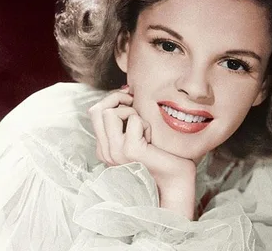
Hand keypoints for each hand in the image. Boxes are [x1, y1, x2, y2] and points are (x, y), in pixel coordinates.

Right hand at [88, 86, 196, 218]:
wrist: (176, 181)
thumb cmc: (162, 155)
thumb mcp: (138, 134)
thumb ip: (126, 118)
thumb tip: (125, 90)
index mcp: (105, 148)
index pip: (95, 112)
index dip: (114, 101)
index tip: (131, 102)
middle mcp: (106, 152)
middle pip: (97, 110)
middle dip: (117, 99)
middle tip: (135, 104)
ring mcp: (115, 153)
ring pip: (109, 112)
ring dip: (131, 113)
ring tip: (144, 128)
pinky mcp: (130, 151)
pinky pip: (133, 119)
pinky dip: (145, 123)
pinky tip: (152, 138)